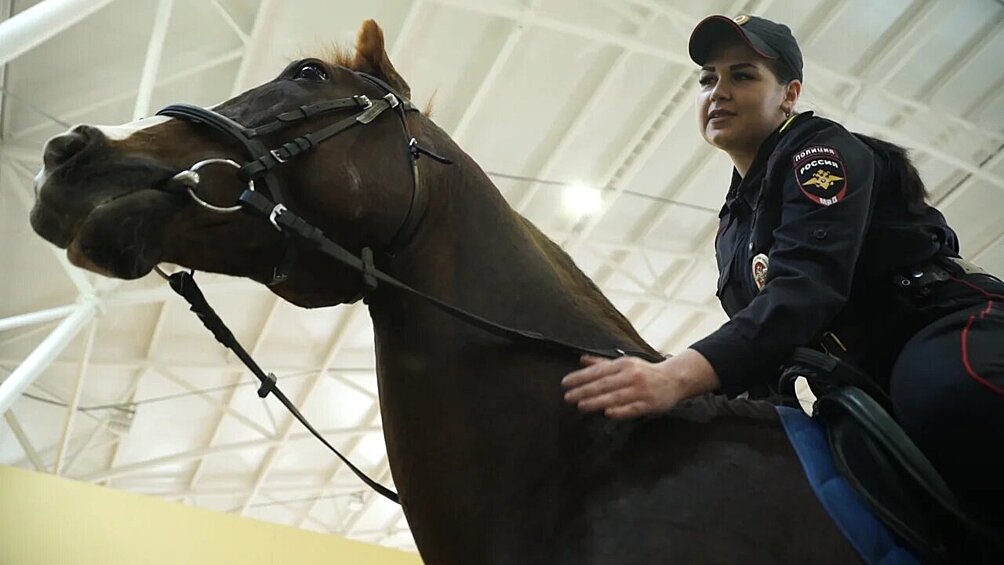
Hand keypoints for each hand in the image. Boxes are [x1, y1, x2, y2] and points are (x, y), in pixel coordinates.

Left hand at [560, 348, 719, 419]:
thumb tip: (582, 359)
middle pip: (604, 384)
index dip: (580, 377)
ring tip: (580, 405)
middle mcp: (631, 376)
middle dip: (584, 390)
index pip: (598, 371)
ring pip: (616, 397)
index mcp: (624, 364)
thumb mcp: (625, 363)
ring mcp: (641, 390)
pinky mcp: (650, 404)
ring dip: (597, 401)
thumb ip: (602, 363)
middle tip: (567, 396)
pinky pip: (633, 408)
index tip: (565, 383)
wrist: (675, 379)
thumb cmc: (645, 372)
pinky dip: (620, 411)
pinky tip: (607, 413)